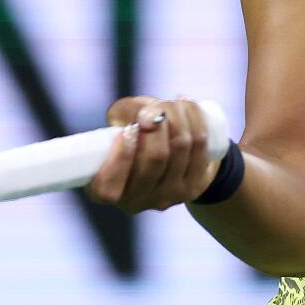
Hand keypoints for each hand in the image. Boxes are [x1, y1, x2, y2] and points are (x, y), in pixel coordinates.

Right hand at [85, 95, 218, 212]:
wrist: (170, 154)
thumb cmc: (136, 135)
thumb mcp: (119, 122)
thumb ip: (123, 113)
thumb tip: (147, 116)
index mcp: (106, 189)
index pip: (108, 187)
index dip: (121, 156)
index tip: (130, 129)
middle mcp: (135, 200)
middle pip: (155, 157)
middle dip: (158, 122)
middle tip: (156, 108)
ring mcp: (166, 197)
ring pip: (180, 146)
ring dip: (177, 114)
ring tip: (172, 103)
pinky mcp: (192, 188)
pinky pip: (199, 145)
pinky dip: (195, 118)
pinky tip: (186, 106)